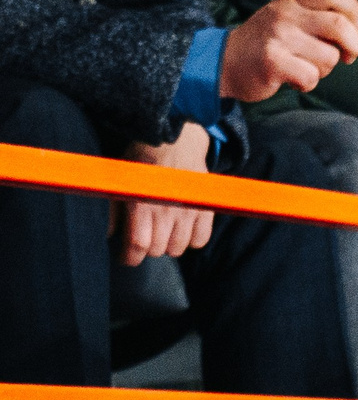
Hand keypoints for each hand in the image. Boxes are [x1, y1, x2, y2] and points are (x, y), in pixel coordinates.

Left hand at [114, 124, 214, 264]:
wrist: (175, 140)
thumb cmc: (143, 159)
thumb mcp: (120, 179)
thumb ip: (113, 209)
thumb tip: (109, 234)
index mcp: (142, 204)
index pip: (138, 245)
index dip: (129, 258)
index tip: (126, 258)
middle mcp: (166, 211)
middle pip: (158, 250)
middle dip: (147, 248)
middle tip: (143, 237)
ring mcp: (188, 212)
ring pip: (178, 249)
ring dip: (168, 245)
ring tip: (162, 232)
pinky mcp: (205, 211)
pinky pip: (200, 241)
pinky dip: (190, 240)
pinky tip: (181, 229)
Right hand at [219, 0, 357, 100]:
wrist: (226, 61)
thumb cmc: (268, 42)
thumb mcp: (288, 17)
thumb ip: (316, 15)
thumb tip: (355, 25)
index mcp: (293, 0)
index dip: (353, 10)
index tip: (356, 26)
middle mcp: (286, 14)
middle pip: (340, 26)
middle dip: (354, 46)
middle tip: (347, 56)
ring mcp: (279, 36)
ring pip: (329, 57)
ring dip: (325, 69)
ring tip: (305, 66)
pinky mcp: (273, 61)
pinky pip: (311, 77)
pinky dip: (308, 83)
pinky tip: (293, 79)